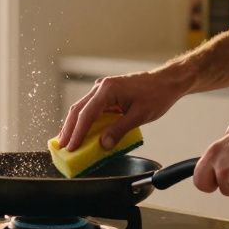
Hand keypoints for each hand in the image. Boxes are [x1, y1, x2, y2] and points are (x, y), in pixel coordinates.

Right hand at [57, 71, 184, 151]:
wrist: (167, 82)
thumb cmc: (156, 95)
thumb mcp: (139, 116)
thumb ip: (119, 130)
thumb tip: (104, 145)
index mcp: (108, 90)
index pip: (87, 114)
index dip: (77, 132)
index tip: (71, 147)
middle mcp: (101, 87)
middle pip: (78, 109)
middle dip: (69, 129)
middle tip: (62, 146)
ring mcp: (103, 89)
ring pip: (82, 108)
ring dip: (74, 124)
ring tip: (67, 141)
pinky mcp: (107, 94)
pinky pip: (91, 108)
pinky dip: (84, 120)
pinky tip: (81, 131)